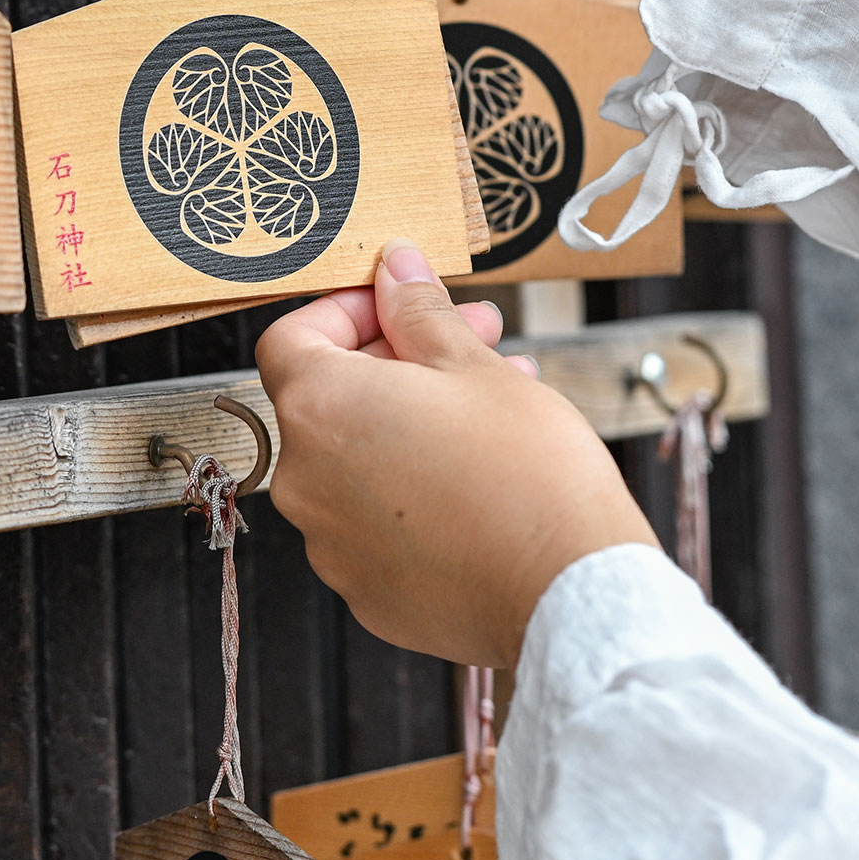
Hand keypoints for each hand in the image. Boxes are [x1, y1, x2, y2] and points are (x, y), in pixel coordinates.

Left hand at [256, 239, 658, 667]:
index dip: (347, 311)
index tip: (399, 304)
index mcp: (319, 411)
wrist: (567, 591)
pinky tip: (476, 480)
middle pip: (330, 401)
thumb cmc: (526, 472)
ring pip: (358, 462)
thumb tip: (395, 268)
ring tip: (492, 410)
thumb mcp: (474, 366)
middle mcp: (304, 483)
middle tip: (474, 342)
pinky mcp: (366, 591)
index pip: (291, 339)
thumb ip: (419, 311)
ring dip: (410, 425)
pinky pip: (375, 524)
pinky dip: (411, 492)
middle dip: (399, 362)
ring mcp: (331, 546)